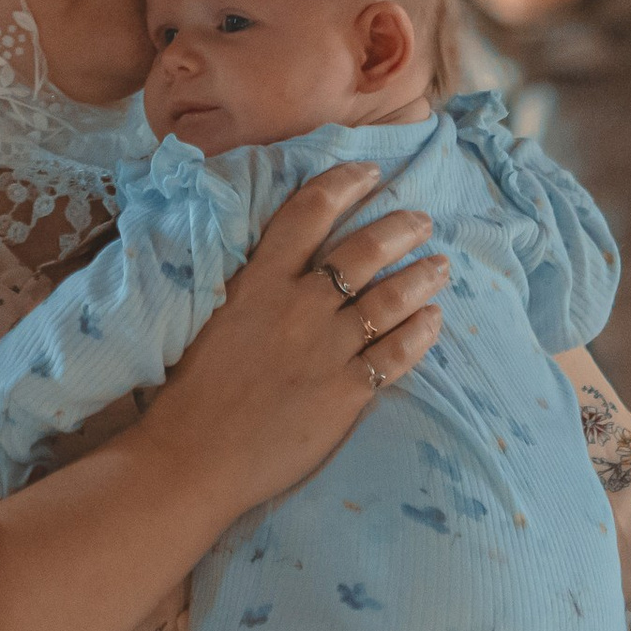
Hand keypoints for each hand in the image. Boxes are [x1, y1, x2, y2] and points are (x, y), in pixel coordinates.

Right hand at [139, 162, 447, 522]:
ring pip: (389, 300)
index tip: (370, 172)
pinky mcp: (346, 392)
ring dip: (421, 277)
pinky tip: (435, 322)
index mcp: (258, 284)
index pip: (307, 214)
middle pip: (362, 252)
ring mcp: (327, 349)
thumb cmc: (189, 394)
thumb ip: (248, 291)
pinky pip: (397, 355)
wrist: (193, 458)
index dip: (343, 185)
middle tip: (422, 221)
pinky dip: (421, 334)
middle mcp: (299, 307)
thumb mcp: (212, 320)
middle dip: (399, 229)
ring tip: (441, 266)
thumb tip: (276, 270)